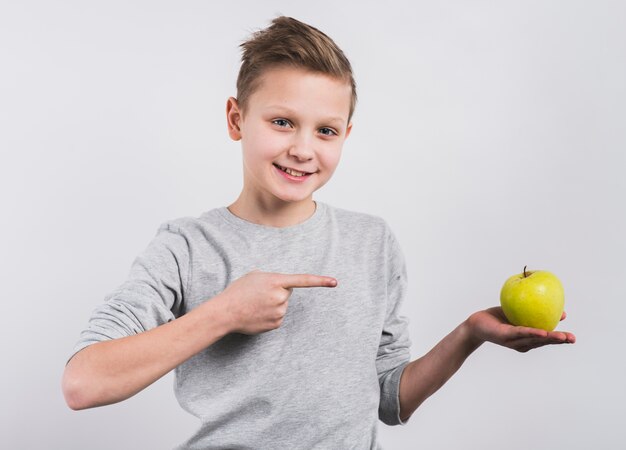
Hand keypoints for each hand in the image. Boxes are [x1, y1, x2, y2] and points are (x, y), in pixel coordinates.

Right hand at [218, 270, 337, 334]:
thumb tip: (281, 288)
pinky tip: (256, 314)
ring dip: (273, 304)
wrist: (225, 312)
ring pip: (282, 305)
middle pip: (287, 293)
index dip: (320, 281)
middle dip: (278, 292)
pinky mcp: (275, 324)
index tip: (335, 282)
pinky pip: (278, 317)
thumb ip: (273, 279)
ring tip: (255, 304)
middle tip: (259, 294)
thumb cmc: (238, 291)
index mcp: (276, 281)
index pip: (303, 280)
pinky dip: (269, 315)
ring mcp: (279, 312)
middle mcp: (280, 297)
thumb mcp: (255, 276)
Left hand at [467, 307, 575, 352]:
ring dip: (549, 338)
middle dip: (558, 341)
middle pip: (543, 342)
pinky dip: (533, 332)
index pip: (546, 339)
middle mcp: (522, 343)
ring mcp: (514, 341)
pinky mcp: (505, 336)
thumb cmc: (499, 318)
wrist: (477, 324)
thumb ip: (538, 311)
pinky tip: (543, 331)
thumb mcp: (521, 313)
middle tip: (572, 339)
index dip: (560, 339)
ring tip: (562, 337)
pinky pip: (521, 333)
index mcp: (527, 338)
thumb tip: (561, 309)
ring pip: (535, 339)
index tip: (573, 338)